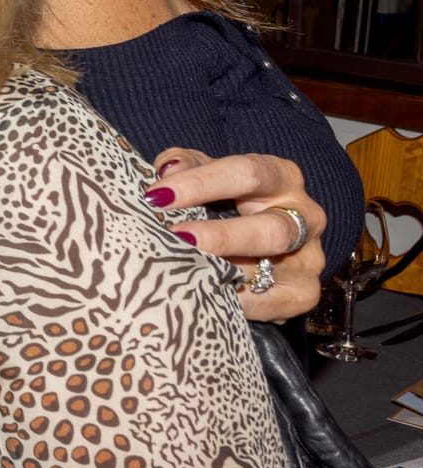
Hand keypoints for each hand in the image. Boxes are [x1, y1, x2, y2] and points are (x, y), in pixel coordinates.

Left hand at [145, 148, 326, 321]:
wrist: (258, 238)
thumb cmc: (225, 196)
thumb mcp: (207, 171)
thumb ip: (186, 163)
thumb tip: (167, 172)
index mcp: (282, 177)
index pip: (247, 174)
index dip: (201, 183)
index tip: (157, 196)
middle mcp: (305, 218)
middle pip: (272, 230)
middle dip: (221, 237)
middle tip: (177, 238)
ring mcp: (308, 259)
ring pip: (266, 271)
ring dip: (219, 272)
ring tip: (180, 269)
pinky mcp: (303, 294)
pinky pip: (265, 304)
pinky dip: (229, 300)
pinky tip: (201, 292)